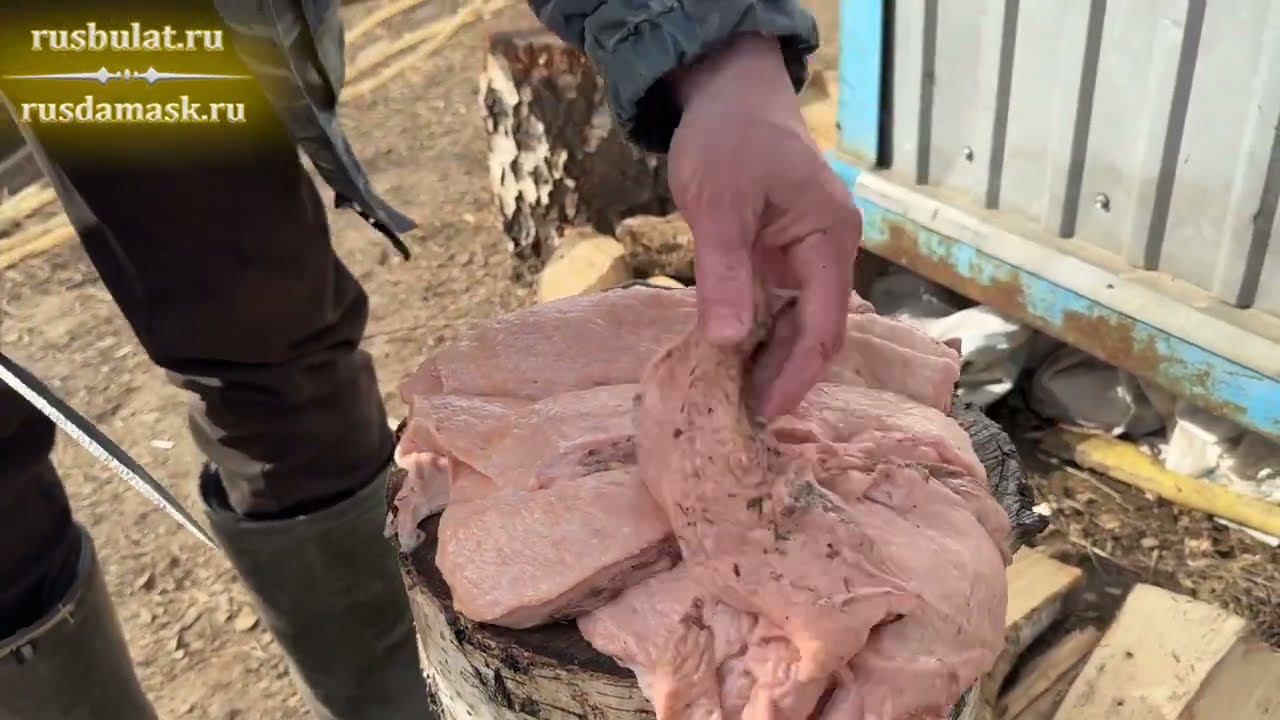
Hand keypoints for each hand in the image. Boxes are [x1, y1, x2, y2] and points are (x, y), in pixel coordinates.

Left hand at [667, 35, 860, 418]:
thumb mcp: (718, 205)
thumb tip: (727, 344)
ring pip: (796, 323)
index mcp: (830, 239)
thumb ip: (724, 274)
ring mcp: (807, 254)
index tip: (764, 412)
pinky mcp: (783, 255)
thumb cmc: (728, 139)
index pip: (824, 325)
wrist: (728, 93)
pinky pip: (776, 305)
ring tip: (734, 401)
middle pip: (815, 331)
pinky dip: (755, 334)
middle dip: (783, 376)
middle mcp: (829, 252)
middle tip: (742, 419)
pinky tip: (730, 361)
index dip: (796, 375)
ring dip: (769, 359)